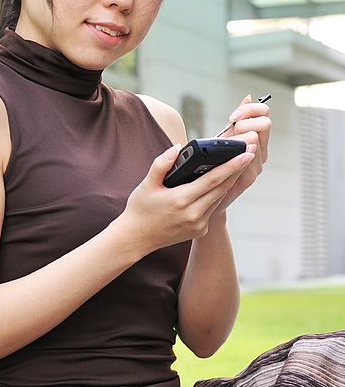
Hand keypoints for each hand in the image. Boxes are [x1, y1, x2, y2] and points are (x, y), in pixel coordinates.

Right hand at [119, 141, 256, 254]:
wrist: (136, 238)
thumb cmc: (140, 209)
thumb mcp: (146, 185)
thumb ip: (161, 164)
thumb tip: (177, 148)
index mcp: (181, 200)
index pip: (213, 179)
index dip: (232, 165)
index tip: (246, 153)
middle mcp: (194, 214)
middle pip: (223, 187)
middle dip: (238, 169)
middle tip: (250, 152)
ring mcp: (199, 224)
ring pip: (219, 198)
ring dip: (230, 181)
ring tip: (239, 164)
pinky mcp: (200, 230)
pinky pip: (213, 208)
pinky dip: (217, 194)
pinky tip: (221, 183)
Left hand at [213, 94, 271, 213]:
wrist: (208, 197)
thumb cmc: (215, 165)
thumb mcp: (226, 139)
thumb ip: (238, 121)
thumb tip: (248, 97)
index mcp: (257, 140)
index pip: (264, 114)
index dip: (250, 109)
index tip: (233, 116)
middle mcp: (260, 152)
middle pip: (264, 125)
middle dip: (246, 121)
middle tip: (231, 126)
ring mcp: (255, 167)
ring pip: (255, 140)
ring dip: (241, 134)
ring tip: (229, 137)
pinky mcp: (246, 179)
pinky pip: (246, 161)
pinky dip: (239, 153)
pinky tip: (231, 151)